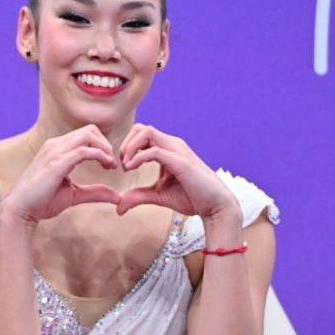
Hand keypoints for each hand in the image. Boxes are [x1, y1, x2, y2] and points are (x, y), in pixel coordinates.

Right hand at [0, 125, 120, 224]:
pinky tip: (106, 166)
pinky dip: (100, 155)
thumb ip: (94, 192)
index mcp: (56, 148)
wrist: (21, 210)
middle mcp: (55, 145)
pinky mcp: (57, 163)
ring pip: (88, 135)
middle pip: (90, 130)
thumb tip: (116, 196)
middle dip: (106, 144)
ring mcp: (55, 152)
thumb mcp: (73, 194)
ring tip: (110, 165)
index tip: (109, 164)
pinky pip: (84, 151)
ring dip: (105, 148)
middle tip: (112, 163)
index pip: (85, 134)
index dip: (101, 146)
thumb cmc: (42, 201)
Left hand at [116, 124, 236, 219]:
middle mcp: (172, 145)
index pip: (141, 135)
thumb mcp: (158, 196)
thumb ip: (139, 196)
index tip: (122, 166)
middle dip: (125, 143)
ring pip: (146, 132)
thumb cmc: (191, 197)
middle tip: (122, 164)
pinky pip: (154, 151)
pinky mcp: (180, 161)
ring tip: (127, 166)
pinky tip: (133, 168)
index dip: (126, 147)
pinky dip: (138, 157)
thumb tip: (119, 206)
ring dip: (130, 147)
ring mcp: (177, 150)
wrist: (215, 205)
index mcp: (167, 149)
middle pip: (141, 128)